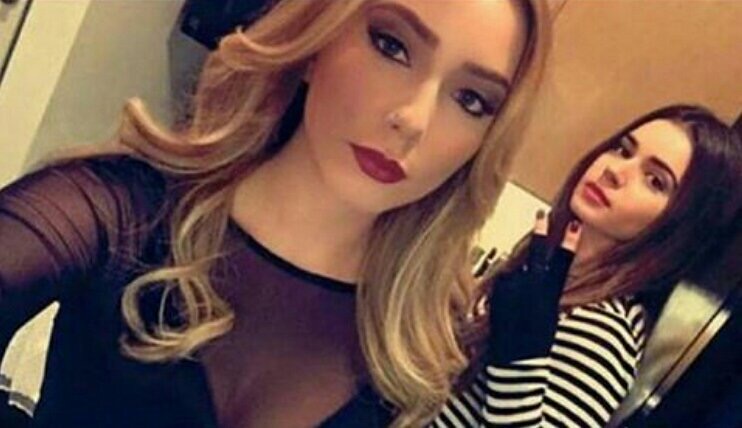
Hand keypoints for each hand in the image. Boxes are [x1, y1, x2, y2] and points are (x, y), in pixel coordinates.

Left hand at [487, 211, 581, 363]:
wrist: (515, 362)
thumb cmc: (537, 344)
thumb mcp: (549, 317)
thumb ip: (544, 293)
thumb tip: (535, 276)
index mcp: (548, 295)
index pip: (560, 265)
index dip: (567, 245)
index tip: (574, 225)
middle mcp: (529, 289)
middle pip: (535, 255)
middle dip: (540, 235)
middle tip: (541, 216)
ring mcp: (510, 290)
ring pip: (514, 272)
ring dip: (516, 280)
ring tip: (517, 305)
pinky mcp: (495, 295)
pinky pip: (502, 284)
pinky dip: (505, 289)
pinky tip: (508, 306)